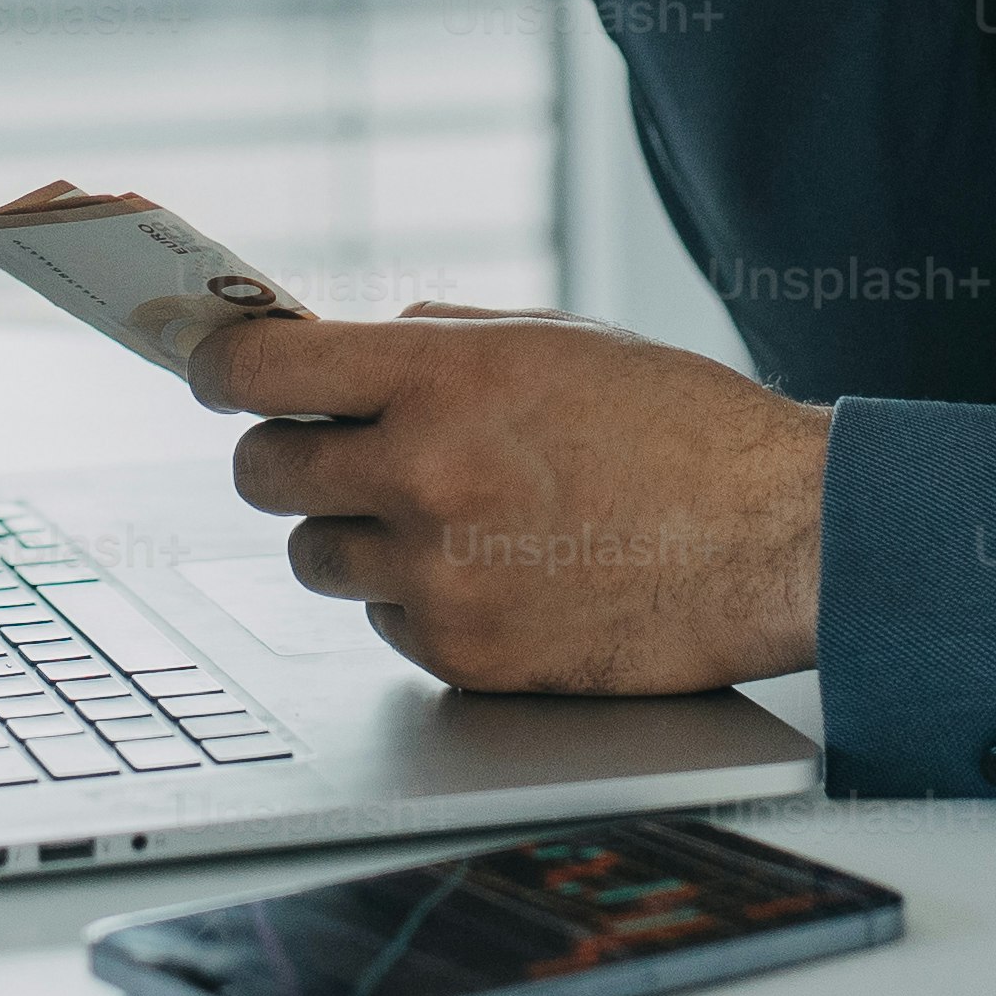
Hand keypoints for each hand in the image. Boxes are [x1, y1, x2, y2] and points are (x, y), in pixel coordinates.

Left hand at [186, 304, 828, 694]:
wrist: (783, 539)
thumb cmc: (684, 429)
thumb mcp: (554, 340)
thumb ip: (433, 340)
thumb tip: (332, 349)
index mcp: (443, 375)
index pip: (256, 369)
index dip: (217, 369)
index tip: (212, 374)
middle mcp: (424, 472)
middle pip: (261, 470)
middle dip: (284, 455)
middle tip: (322, 451)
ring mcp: (440, 573)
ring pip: (314, 556)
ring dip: (350, 535)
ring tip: (433, 518)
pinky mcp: (465, 656)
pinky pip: (386, 624)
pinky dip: (417, 602)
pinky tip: (493, 574)